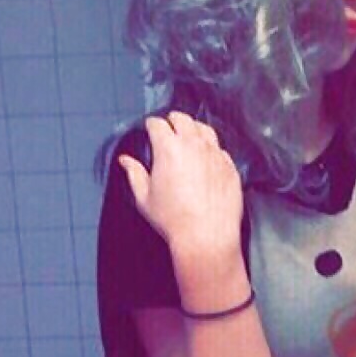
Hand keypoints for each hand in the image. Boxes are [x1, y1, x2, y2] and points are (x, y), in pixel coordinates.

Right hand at [119, 111, 243, 258]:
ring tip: (188, 137)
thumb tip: (126, 161)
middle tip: (168, 128)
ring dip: (193, 129)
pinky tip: (206, 157)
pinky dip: (211, 148)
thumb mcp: (145, 198)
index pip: (157, 124)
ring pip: (204, 129)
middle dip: (172, 121)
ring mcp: (215, 154)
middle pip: (182, 119)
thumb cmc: (174, 220)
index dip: (151, 125)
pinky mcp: (229, 167)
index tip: (150, 129)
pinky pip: (220, 149)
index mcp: (168, 149)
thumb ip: (134, 174)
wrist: (206, 237)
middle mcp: (194, 146)